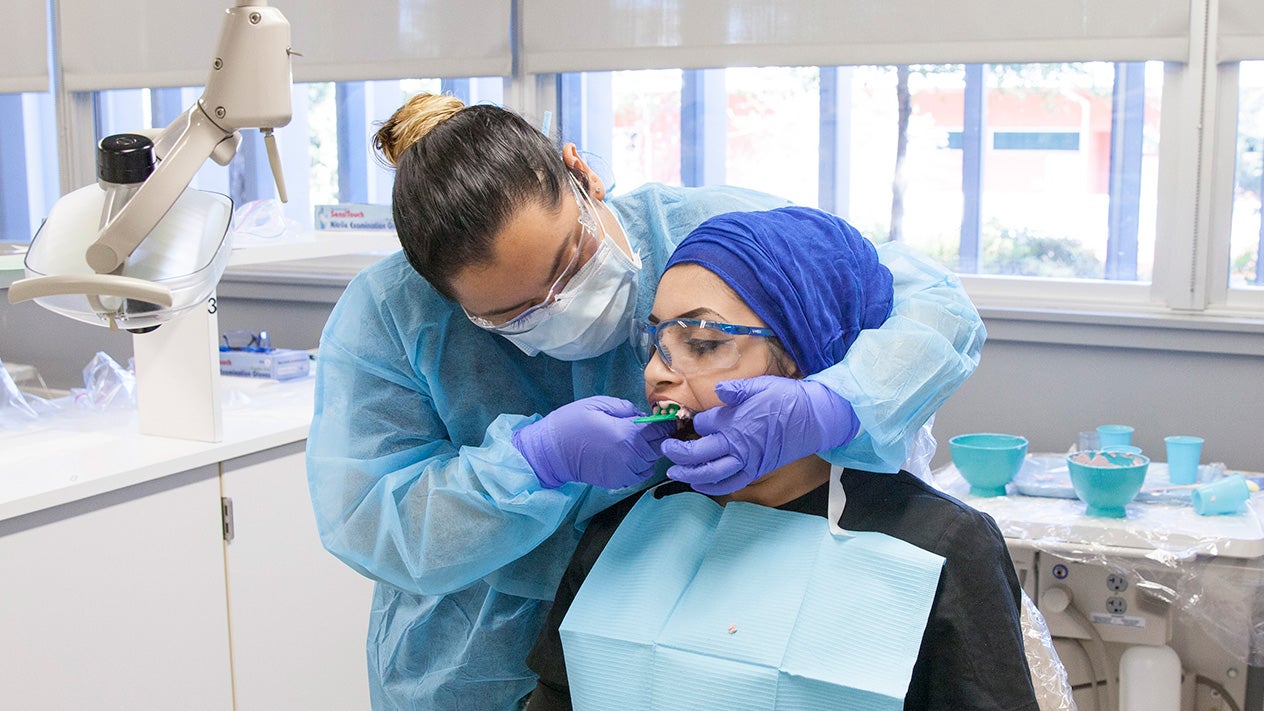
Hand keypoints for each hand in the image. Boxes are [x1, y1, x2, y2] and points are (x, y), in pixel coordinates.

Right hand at [513, 396, 677, 488]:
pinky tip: (632, 453)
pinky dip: (642, 463)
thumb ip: (625, 408)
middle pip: (660, 446)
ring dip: (652, 450)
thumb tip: (643, 415)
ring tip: (642, 439)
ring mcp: (625, 472)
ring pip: (652, 461)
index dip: (666, 422)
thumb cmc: (571, 424)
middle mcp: (630, 457)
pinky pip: (641, 472)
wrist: (551, 453)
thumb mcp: (598, 404)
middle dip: (661, 436)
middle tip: (657, 427)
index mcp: (626, 435)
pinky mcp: (619, 481)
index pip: (659, 429)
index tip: (668, 416)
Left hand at [660, 376, 858, 494]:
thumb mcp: (761, 385)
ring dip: (689, 475)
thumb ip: (736, 389)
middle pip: (698, 453)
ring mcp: (747, 461)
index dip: (697, 421)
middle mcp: (737, 444)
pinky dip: (712, 487)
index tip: (697, 419)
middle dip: (678, 452)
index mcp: (734, 421)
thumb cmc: (788, 399)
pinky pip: (729, 484)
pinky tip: (700, 485)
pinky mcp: (756, 470)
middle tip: (665, 449)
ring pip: (710, 474)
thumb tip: (718, 389)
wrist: (814, 418)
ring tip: (673, 473)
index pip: (703, 424)